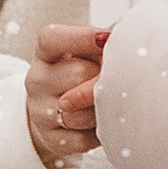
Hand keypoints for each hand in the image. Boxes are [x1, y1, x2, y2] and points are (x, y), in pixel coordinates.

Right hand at [26, 23, 109, 166]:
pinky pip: (83, 139)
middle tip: (116, 76)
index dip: (82, 37)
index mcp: (44, 54)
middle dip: (102, 76)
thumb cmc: (78, 73)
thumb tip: (130, 29)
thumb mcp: (84, 51)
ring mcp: (40, 112)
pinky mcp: (52, 138)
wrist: (53, 110)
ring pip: (81, 111)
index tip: (108, 37)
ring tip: (109, 100)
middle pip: (77, 74)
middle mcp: (37, 81)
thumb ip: (103, 40)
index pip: (52, 39)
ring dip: (102, 107)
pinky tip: (102, 121)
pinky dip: (99, 131)